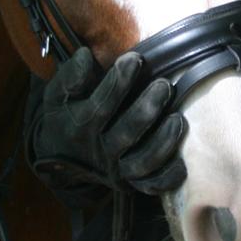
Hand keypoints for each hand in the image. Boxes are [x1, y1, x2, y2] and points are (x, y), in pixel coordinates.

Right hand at [29, 47, 187, 205]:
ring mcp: (118, 169)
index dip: (118, 82)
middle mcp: (101, 150)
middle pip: (126, 133)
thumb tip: (85, 55)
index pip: (101, 105)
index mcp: (81, 126)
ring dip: (162, 142)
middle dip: (147, 109)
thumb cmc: (66, 116)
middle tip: (164, 85)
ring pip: (142, 162)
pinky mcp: (131, 182)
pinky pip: (152, 185)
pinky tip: (183, 162)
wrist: (60, 158)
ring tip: (178, 118)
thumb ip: (70, 77)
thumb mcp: (57, 95)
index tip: (135, 59)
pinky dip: (168, 177)